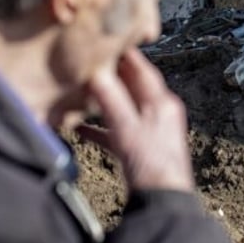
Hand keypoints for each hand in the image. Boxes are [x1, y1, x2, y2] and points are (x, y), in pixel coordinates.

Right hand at [78, 47, 193, 191]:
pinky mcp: (141, 149)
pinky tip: (81, 129)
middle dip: (112, 75)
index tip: (110, 41)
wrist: (162, 202)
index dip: (126, 55)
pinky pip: (118, 131)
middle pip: (133, 87)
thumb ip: (111, 101)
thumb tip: (97, 75)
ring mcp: (151, 131)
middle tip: (93, 61)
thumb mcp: (127, 129)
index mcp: (162, 103)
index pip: (143, 71)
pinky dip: (101, 127)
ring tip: (83, 90)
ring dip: (104, 101)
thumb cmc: (151, 166)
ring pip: (124, 108)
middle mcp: (159, 113)